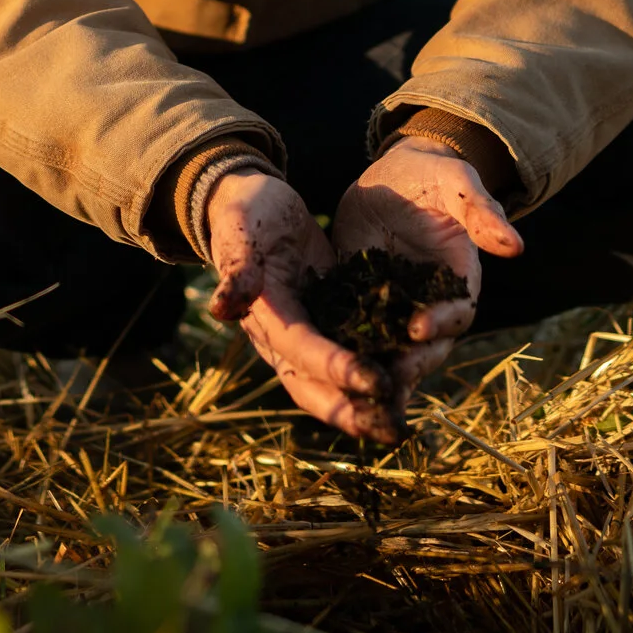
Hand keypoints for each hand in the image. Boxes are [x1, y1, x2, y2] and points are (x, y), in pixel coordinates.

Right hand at [203, 168, 397, 441]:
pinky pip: (355, 356)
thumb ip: (237, 269)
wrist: (255, 202)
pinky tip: (411, 384)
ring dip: (367, 407)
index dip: (337, 369)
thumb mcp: (240, 231)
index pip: (302, 351)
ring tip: (403, 424)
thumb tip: (220, 308)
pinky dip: (379, 374)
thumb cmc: (246, 213)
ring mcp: (309, 333)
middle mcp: (284, 338)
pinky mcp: (331, 321)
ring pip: (335, 385)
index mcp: (265, 317)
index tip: (378, 383)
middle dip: (353, 413)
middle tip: (393, 430)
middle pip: (314, 389)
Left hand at [332, 139, 525, 400]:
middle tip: (384, 377)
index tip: (416, 328)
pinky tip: (323, 368)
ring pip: (391, 348)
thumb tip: (516, 246)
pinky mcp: (362, 300)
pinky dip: (345, 350)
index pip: (457, 312)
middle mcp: (430, 302)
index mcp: (459, 280)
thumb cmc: (433, 174)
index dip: (440, 323)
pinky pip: (357, 330)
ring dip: (378, 369)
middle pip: (427, 346)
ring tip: (355, 391)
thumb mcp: (455, 184)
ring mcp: (395, 305)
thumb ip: (481, 213)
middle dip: (409, 364)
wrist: (396, 175)